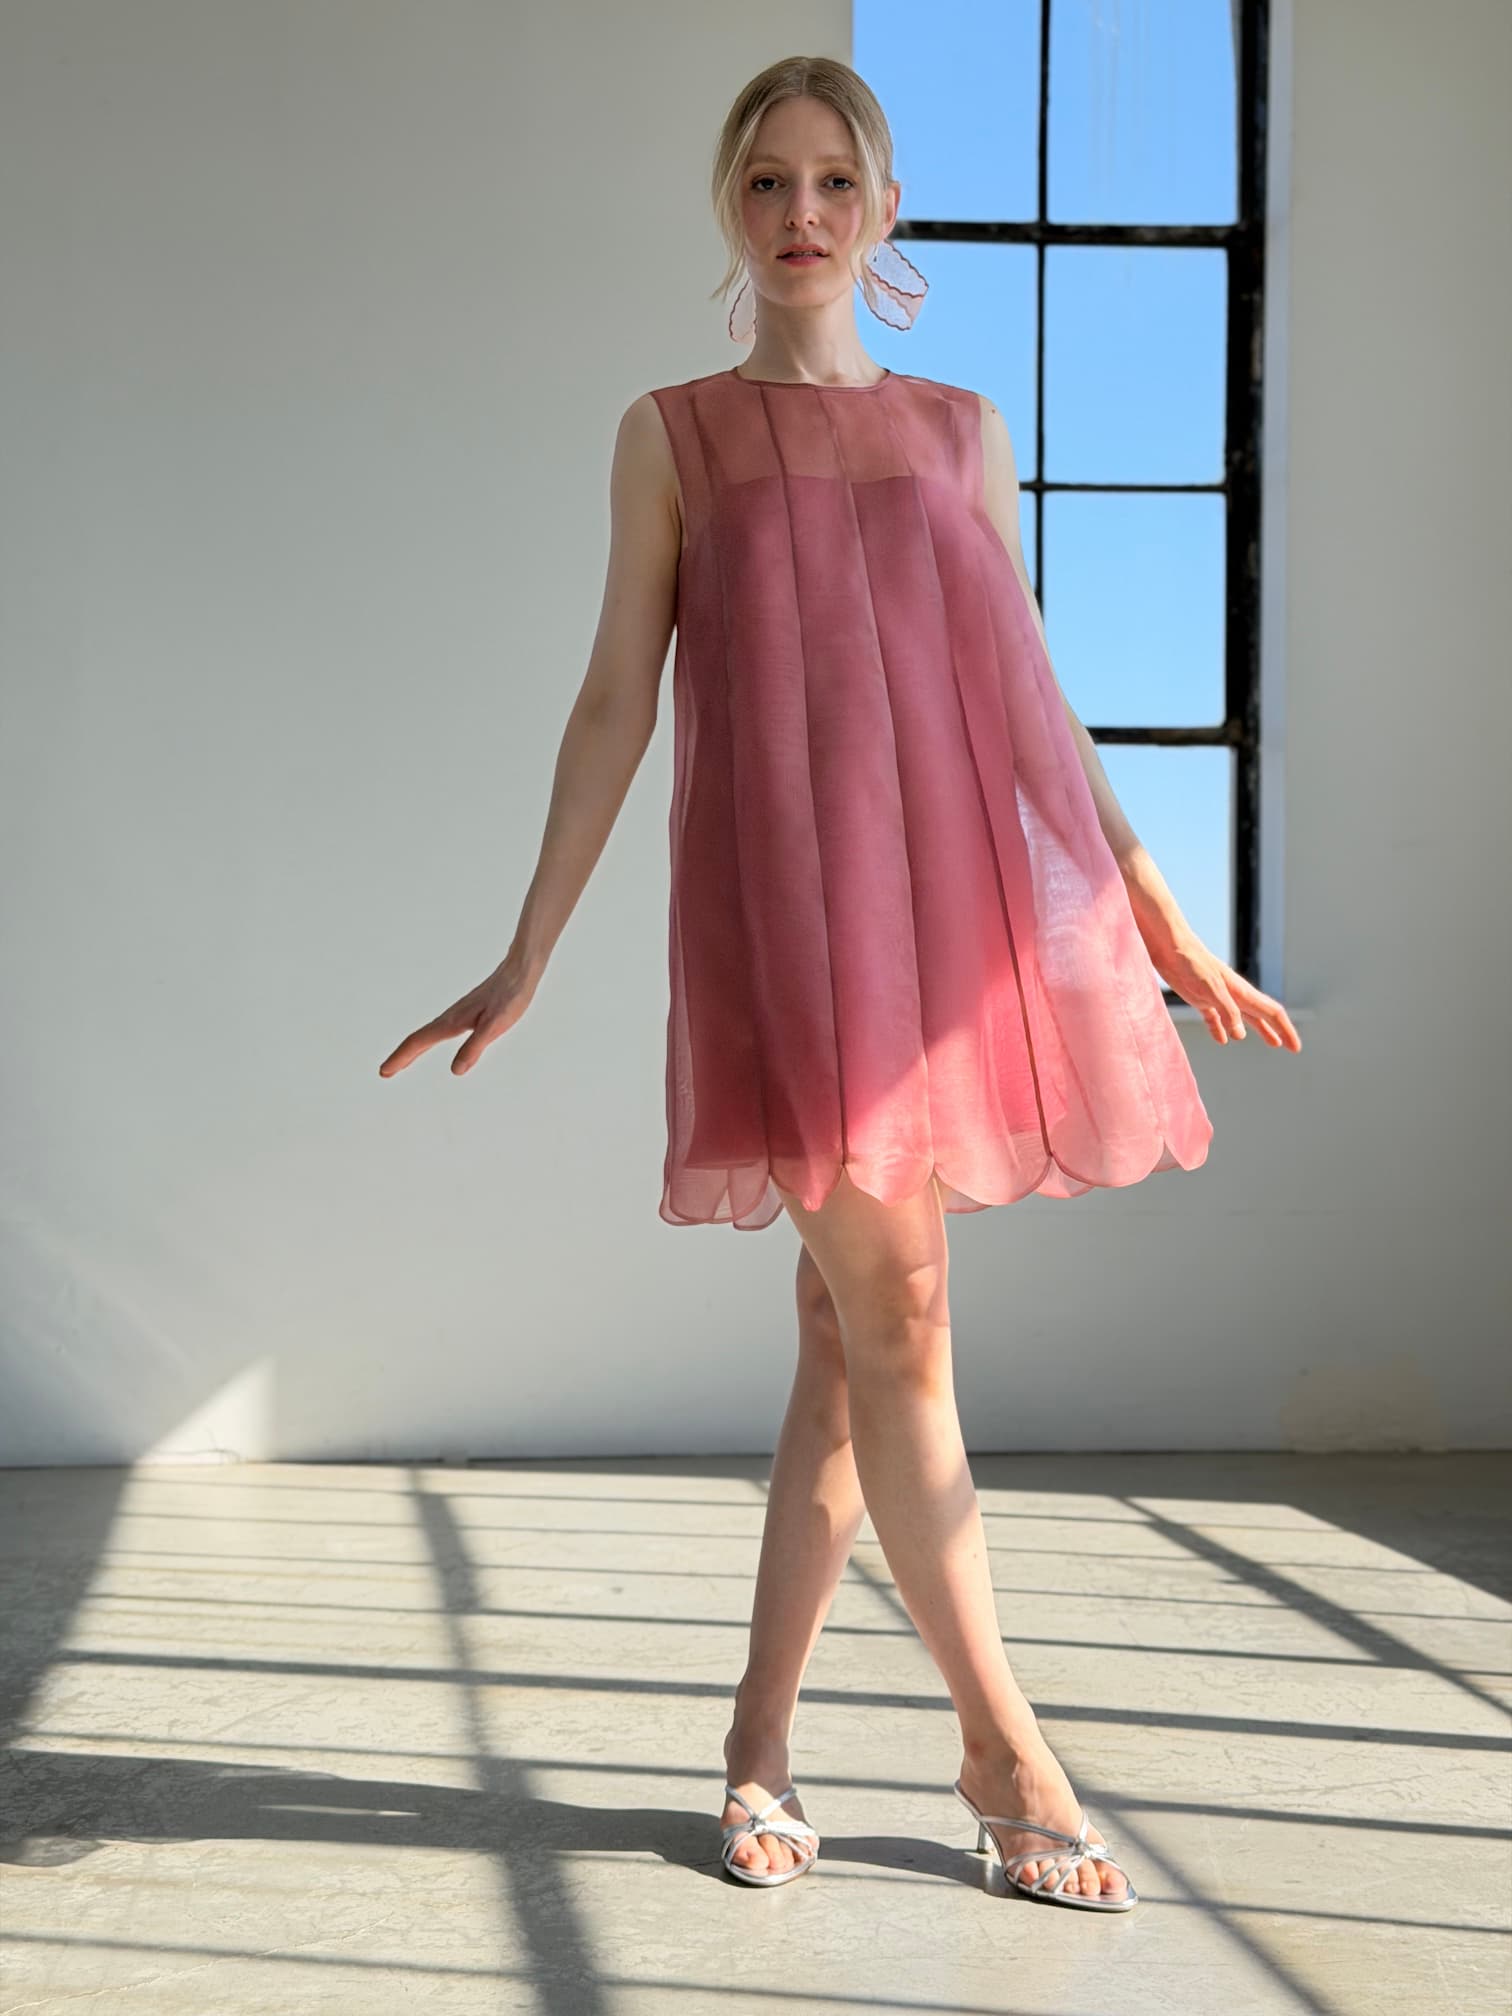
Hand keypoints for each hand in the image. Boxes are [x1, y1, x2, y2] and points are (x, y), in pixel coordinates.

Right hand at [378, 952, 542, 1078]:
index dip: (401, 1058)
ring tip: (403, 1061)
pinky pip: (439, 1028)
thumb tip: (455, 1071)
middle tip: (385, 1071)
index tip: (384, 1072)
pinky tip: (432, 1040)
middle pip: (418, 1038)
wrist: (519, 970)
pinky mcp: (466, 1012)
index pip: (419, 1042)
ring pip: (427, 1033)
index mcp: (452, 1022)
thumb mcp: (495, 1027)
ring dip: (412, 1048)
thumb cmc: (510, 997)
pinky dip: (427, 1039)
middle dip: (401, 1056)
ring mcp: (457, 1014)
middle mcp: (450, 1017)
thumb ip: (474, 1047)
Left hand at [1147, 932, 1302, 1051]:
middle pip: (1263, 1016)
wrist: (1170, 947)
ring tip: (1272, 1042)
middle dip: (1278, 1031)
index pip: (1272, 1013)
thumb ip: (1227, 1012)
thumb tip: (1240, 1035)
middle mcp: (1234, 995)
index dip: (1285, 1030)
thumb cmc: (1192, 965)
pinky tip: (1222, 1040)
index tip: (1296, 1048)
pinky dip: (1221, 1030)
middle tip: (1291, 1047)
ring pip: (1244, 1017)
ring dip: (1258, 1030)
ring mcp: (1217, 996)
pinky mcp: (1199, 998)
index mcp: (1242, 992)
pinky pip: (1216, 1018)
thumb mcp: (1211, 990)